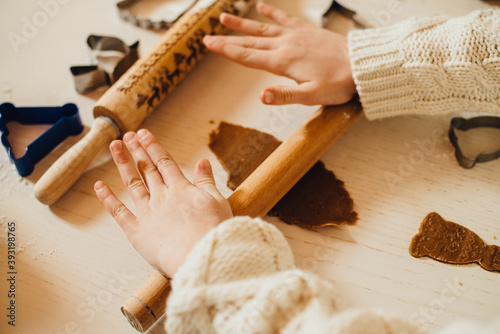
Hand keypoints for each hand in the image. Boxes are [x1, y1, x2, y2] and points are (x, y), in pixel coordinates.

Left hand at [94, 129, 232, 276]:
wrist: (201, 256)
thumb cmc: (213, 231)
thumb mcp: (217, 201)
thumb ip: (206, 181)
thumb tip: (202, 161)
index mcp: (181, 188)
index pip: (164, 162)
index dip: (152, 146)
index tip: (143, 133)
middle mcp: (161, 196)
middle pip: (147, 169)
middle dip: (137, 150)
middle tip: (127, 136)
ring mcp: (147, 213)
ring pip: (132, 183)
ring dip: (123, 164)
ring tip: (114, 147)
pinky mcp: (137, 232)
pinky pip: (119, 212)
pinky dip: (108, 199)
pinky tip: (99, 186)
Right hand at [203, 2, 356, 105]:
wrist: (361, 65)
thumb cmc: (338, 83)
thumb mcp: (311, 96)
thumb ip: (285, 95)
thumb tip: (261, 96)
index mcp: (283, 62)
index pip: (248, 56)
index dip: (227, 50)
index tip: (209, 44)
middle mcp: (285, 45)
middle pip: (250, 42)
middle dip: (227, 40)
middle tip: (208, 37)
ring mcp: (295, 36)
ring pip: (263, 28)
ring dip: (243, 24)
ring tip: (225, 17)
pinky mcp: (306, 31)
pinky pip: (284, 19)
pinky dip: (271, 13)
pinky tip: (261, 6)